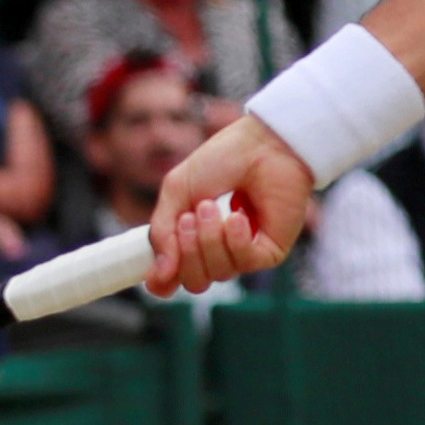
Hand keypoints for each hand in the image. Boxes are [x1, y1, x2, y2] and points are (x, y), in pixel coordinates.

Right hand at [146, 112, 313, 293]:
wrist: (263, 143)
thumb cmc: (222, 160)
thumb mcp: (177, 190)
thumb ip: (162, 231)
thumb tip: (159, 272)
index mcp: (192, 238)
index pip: (173, 278)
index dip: (161, 281)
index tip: (154, 274)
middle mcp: (218, 251)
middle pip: (194, 281)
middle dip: (187, 252)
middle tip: (190, 216)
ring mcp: (244, 252)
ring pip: (218, 274)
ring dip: (209, 239)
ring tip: (212, 206)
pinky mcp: (270, 250)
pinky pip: (245, 263)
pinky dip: (235, 241)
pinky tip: (237, 216)